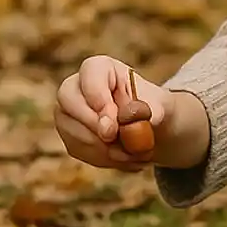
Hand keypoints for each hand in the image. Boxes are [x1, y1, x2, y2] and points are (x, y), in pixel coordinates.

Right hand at [54, 54, 207, 171]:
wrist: (148, 127)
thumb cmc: (151, 108)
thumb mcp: (158, 106)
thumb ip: (145, 110)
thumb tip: (125, 121)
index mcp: (99, 68)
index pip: (89, 75)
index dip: (98, 98)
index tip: (113, 121)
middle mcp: (75, 86)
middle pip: (68, 100)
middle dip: (93, 125)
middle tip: (115, 139)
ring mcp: (68, 112)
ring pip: (73, 130)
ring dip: (103, 148)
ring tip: (133, 153)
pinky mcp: (69, 136)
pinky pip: (79, 149)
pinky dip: (103, 159)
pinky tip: (124, 157)